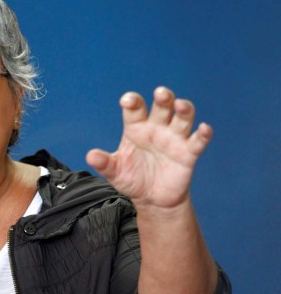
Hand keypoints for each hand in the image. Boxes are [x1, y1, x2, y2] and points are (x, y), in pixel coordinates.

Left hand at [86, 86, 212, 208]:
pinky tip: (204, 128)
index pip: (135, 109)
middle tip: (160, 93)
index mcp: (136, 128)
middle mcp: (156, 128)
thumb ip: (104, 163)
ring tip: (180, 105)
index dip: (132, 102)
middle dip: (163, 98)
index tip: (127, 101)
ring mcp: (174, 139)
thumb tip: (91, 156)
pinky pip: (198, 141)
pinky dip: (203, 134)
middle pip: (162, 107)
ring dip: (184, 110)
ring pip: (182, 118)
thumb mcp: (115, 172)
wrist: (152, 199)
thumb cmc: (132, 179)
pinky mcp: (188, 153)